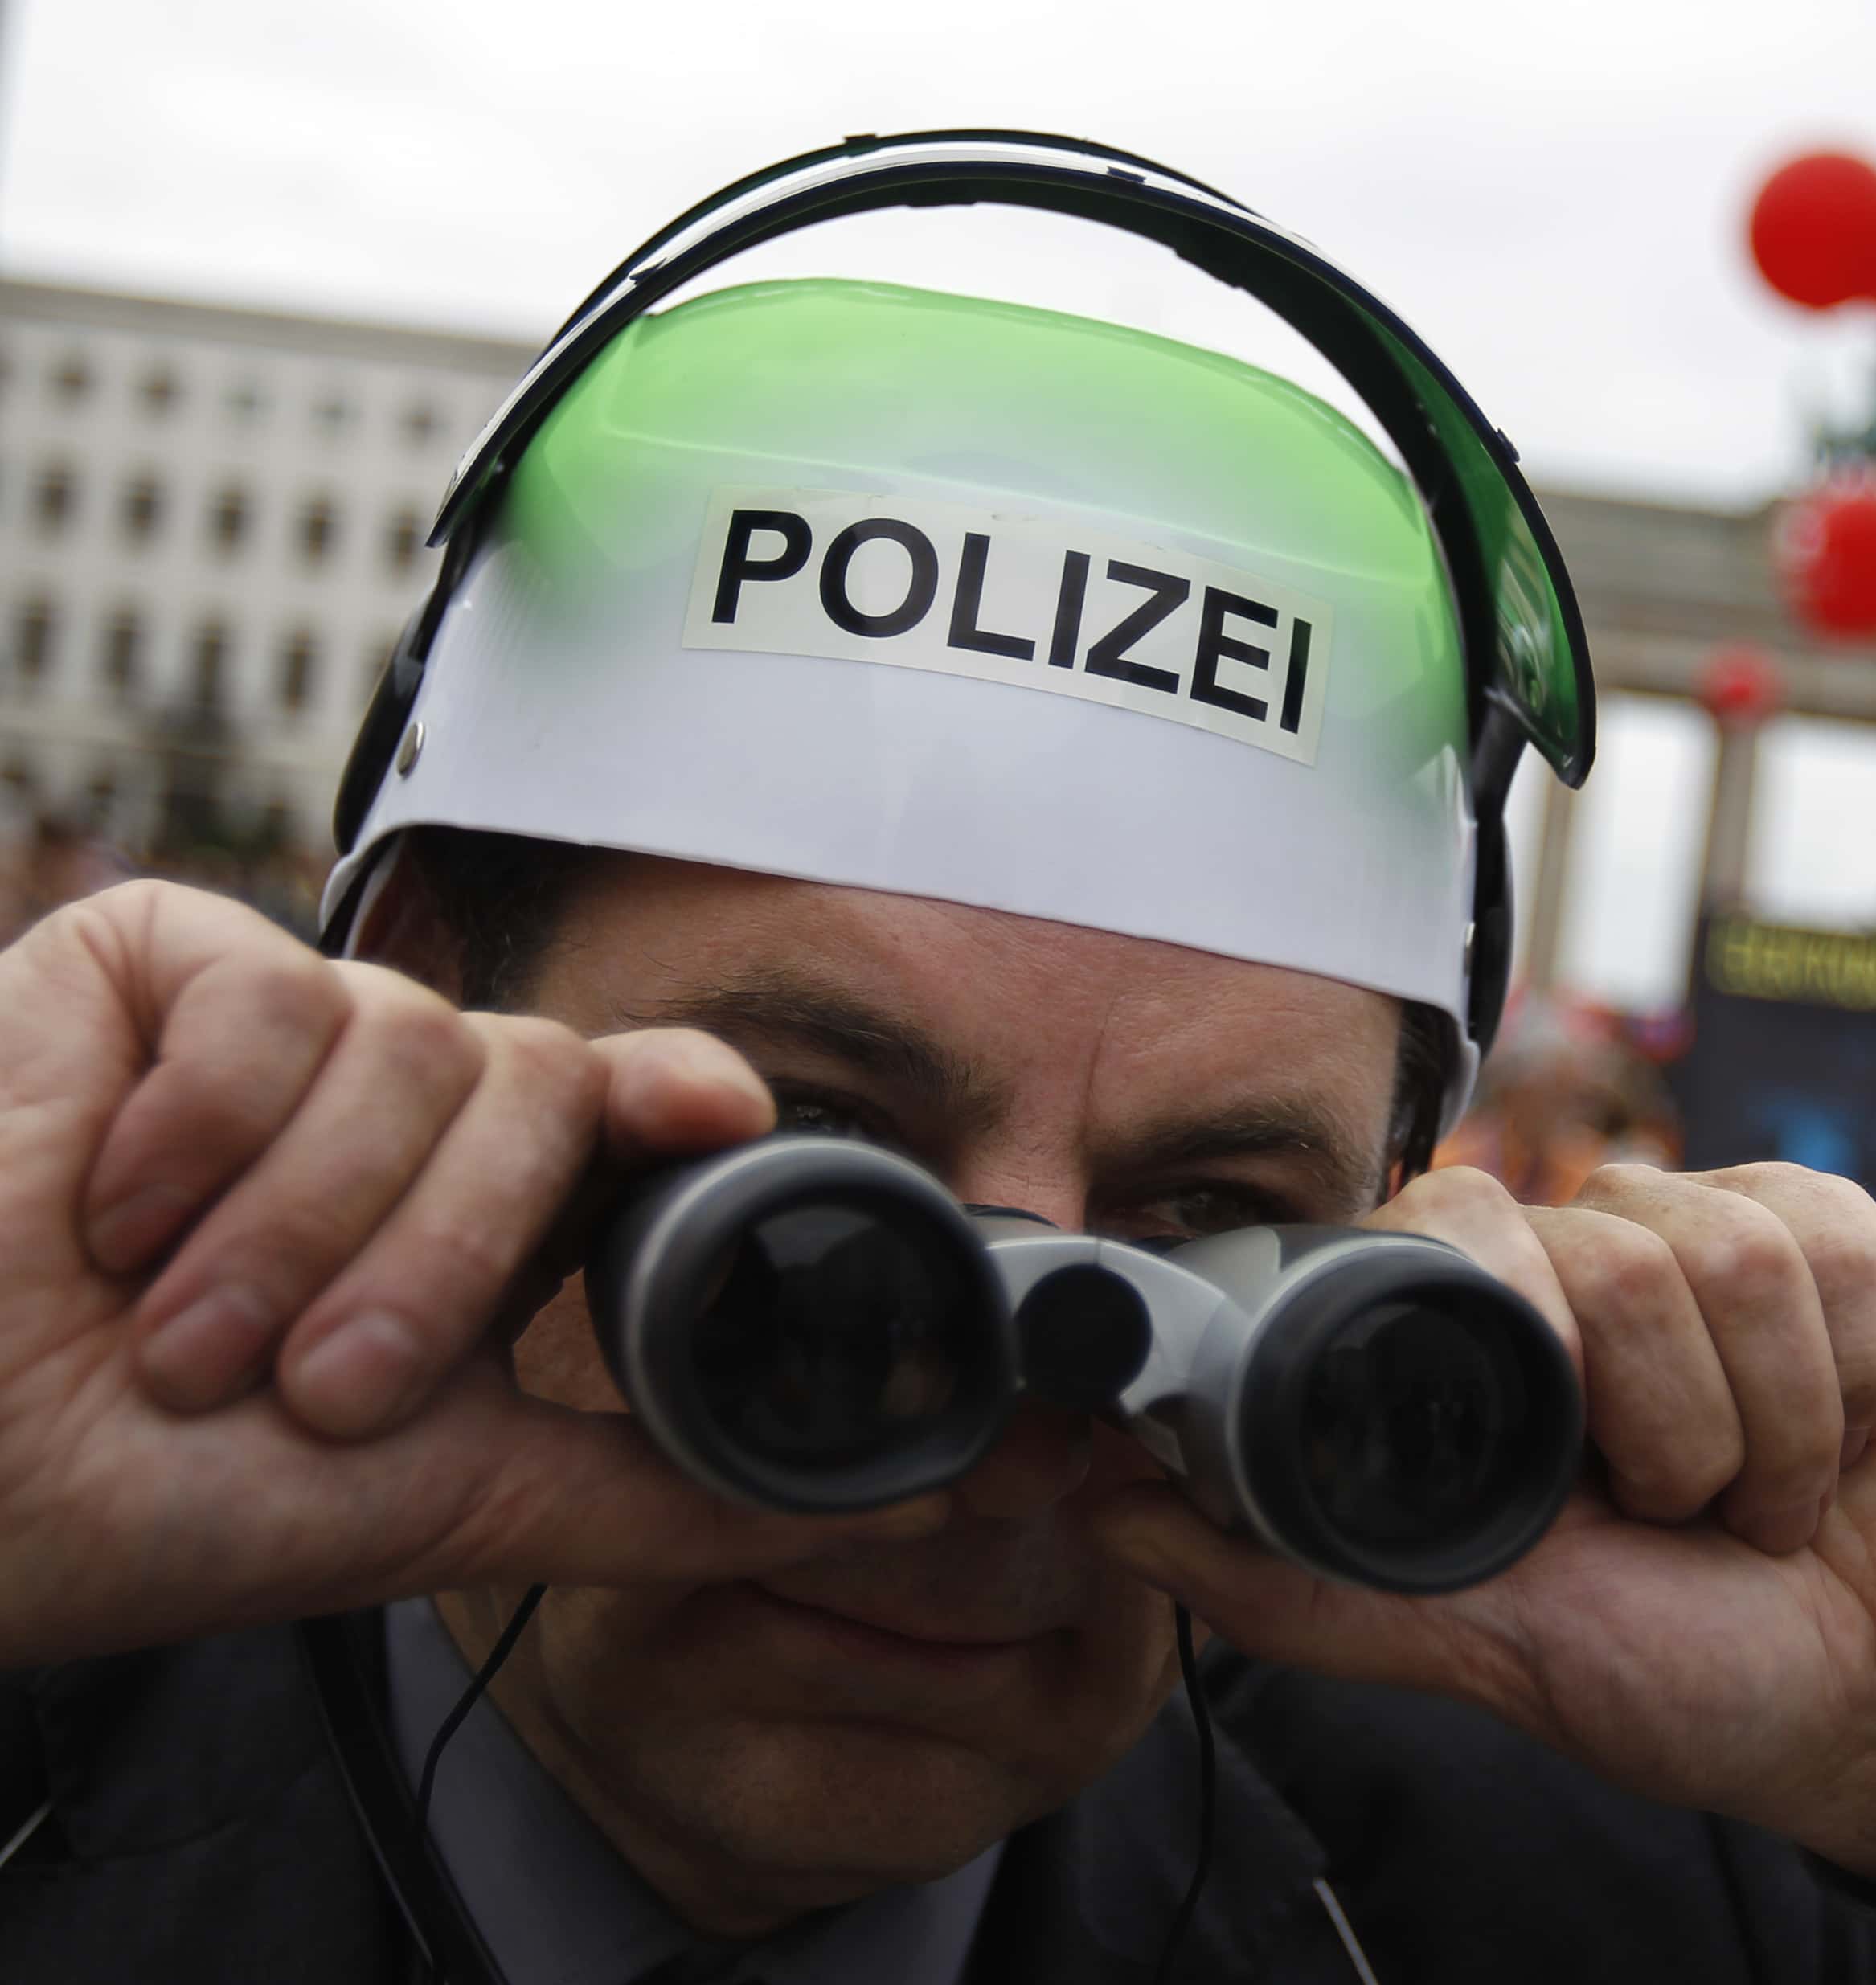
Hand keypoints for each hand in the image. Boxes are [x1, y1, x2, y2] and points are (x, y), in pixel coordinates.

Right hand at [0, 882, 890, 1667]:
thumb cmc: (167, 1498)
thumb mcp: (459, 1498)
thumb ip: (675, 1485)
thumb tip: (911, 1493)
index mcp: (490, 1206)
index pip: (637, 1102)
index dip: (686, 1098)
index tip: (719, 1116)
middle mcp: (412, 1099)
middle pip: (541, 1090)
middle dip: (431, 1265)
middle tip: (307, 1388)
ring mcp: (290, 1022)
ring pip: (410, 1049)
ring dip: (295, 1229)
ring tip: (178, 1335)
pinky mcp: (164, 960)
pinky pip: (263, 1001)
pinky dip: (190, 1139)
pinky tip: (102, 1210)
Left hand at [1086, 1161, 1875, 1894]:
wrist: (1874, 1704)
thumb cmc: (1672, 1667)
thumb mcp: (1473, 1640)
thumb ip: (1293, 1577)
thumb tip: (1104, 1499)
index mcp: (1491, 1327)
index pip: (1453, 1208)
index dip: (1507, 1309)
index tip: (1557, 1447)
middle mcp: (1597, 1256)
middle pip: (1610, 1249)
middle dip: (1653, 1432)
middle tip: (1662, 1514)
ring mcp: (1726, 1233)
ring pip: (1729, 1261)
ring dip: (1753, 1440)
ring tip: (1745, 1504)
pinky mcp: (1850, 1245)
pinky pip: (1832, 1270)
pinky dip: (1834, 1410)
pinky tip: (1831, 1457)